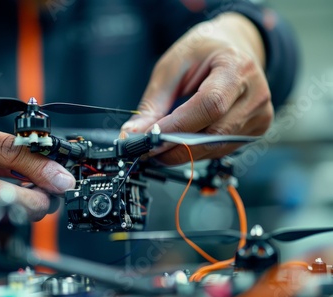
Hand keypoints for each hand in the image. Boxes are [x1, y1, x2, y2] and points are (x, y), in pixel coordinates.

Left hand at [122, 12, 272, 164]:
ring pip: (217, 148)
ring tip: (160, 147)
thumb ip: (154, 102)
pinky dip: (198, 151)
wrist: (232, 48)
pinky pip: (222, 150)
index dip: (178, 127)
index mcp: (237, 67)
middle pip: (215, 133)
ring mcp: (259, 114)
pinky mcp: (256, 129)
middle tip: (148, 150)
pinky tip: (181, 144)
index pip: (210, 105)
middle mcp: (255, 93)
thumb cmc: (203, 52)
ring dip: (185, 153)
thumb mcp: (172, 67)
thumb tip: (133, 134)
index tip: (150, 138)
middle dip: (177, 147)